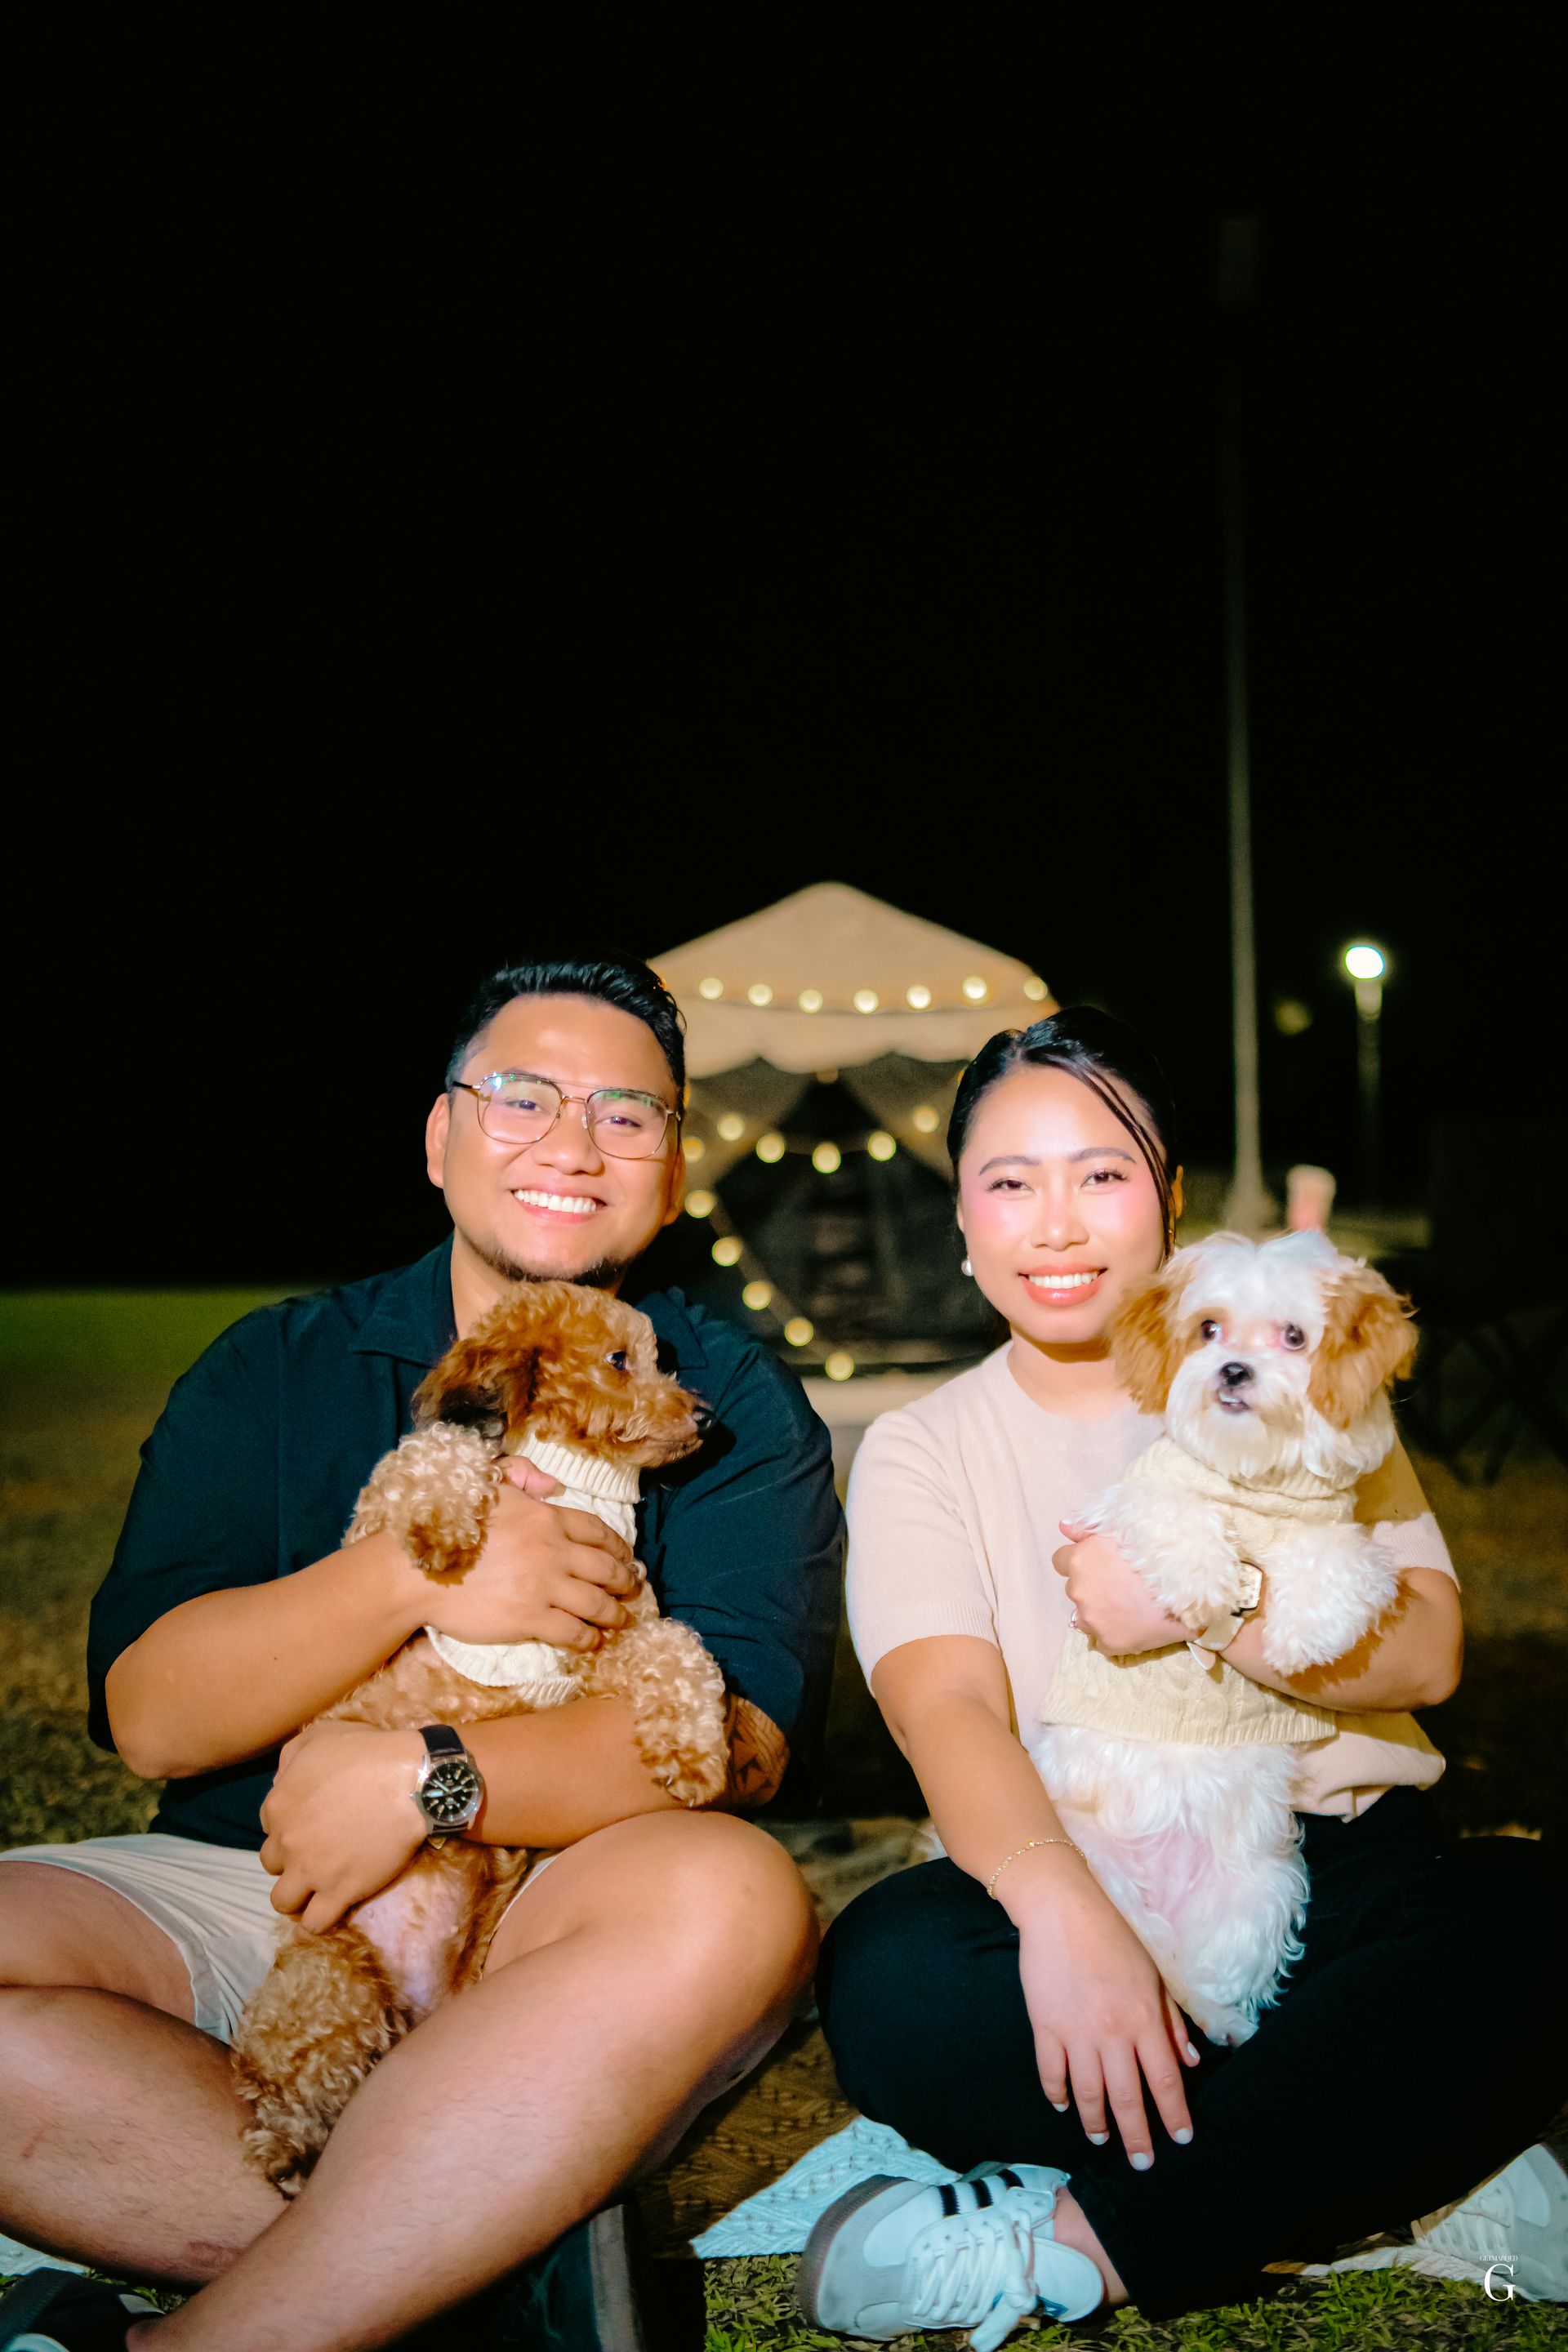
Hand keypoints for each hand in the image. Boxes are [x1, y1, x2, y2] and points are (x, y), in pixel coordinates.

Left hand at [259, 1719, 425, 1930]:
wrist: (411, 1782)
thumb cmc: (369, 1752)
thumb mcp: (320, 1735)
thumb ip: (290, 1758)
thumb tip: (280, 1781)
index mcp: (279, 1804)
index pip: (268, 1825)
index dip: (289, 1823)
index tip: (311, 1822)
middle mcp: (287, 1842)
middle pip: (272, 1864)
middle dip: (290, 1859)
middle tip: (317, 1852)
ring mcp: (312, 1871)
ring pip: (283, 1902)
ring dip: (297, 1895)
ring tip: (318, 1887)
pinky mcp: (340, 1892)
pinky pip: (314, 1922)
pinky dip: (319, 1918)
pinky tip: (332, 1906)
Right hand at [413, 1458, 639, 1650]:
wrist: (417, 1569)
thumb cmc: (447, 1525)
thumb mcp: (486, 1483)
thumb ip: (522, 1475)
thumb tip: (553, 1485)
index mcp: (544, 1517)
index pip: (596, 1530)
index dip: (618, 1546)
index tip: (627, 1557)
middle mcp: (552, 1550)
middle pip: (605, 1568)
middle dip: (625, 1580)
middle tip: (634, 1589)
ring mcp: (543, 1586)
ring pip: (596, 1602)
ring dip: (614, 1613)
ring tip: (622, 1619)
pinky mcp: (529, 1618)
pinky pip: (572, 1631)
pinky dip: (589, 1638)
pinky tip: (594, 1642)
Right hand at [1008, 1854, 1200, 2164]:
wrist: (1062, 1908)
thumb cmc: (1113, 1936)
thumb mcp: (1153, 1974)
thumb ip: (1171, 2021)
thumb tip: (1192, 2060)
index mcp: (1144, 2019)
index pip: (1166, 2080)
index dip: (1175, 2113)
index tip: (1181, 2138)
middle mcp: (1114, 2033)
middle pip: (1129, 2098)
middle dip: (1138, 2136)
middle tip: (1142, 2163)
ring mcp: (1077, 2033)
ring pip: (1090, 2094)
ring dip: (1097, 2123)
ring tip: (1102, 2139)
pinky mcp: (1046, 2026)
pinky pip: (1052, 2073)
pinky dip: (1058, 2094)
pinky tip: (1063, 2106)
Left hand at [1052, 1520, 1191, 1655]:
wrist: (1188, 1589)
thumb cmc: (1158, 1554)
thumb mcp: (1123, 1532)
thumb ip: (1088, 1530)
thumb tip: (1063, 1527)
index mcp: (1081, 1559)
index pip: (1060, 1561)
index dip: (1079, 1562)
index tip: (1097, 1566)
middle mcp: (1079, 1589)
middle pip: (1076, 1589)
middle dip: (1092, 1588)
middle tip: (1120, 1586)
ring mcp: (1092, 1619)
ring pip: (1086, 1617)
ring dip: (1099, 1613)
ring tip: (1127, 1608)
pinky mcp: (1109, 1642)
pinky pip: (1102, 1640)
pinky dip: (1114, 1634)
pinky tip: (1134, 1626)